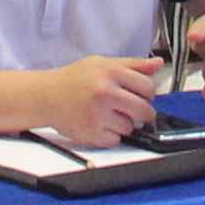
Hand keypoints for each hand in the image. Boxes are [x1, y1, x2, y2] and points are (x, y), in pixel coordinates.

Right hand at [35, 55, 160, 147]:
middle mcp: (104, 92)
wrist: (46, 96)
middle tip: (134, 110)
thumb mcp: (102, 64)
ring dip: (124, 124)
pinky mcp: (91, 132)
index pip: (148, 87)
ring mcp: (97, 114)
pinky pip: (116, 140)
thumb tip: (158, 64)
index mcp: (110, 72)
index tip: (143, 96)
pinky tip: (99, 123)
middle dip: (143, 113)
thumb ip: (133, 65)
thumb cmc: (74, 79)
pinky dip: (110, 135)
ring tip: (108, 114)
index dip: (148, 93)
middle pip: (144, 110)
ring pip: (130, 127)